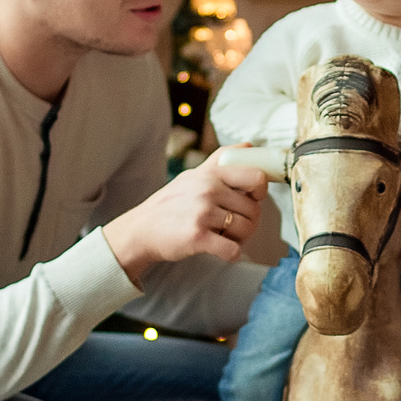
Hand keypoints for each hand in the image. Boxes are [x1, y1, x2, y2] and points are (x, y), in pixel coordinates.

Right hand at [103, 159, 265, 281]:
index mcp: (210, 174)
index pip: (256, 177)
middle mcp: (207, 190)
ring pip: (246, 229)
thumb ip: (221, 160)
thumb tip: (250, 146)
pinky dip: (231, 253)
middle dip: (249, 221)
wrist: (140, 230)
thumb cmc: (171, 204)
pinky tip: (221, 250)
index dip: (260, 192)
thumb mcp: (193, 175)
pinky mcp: (197, 237)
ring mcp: (202, 213)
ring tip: (225, 236)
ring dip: (240, 238)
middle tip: (234, 226)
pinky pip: (232, 250)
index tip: (251, 200)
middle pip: (254, 209)